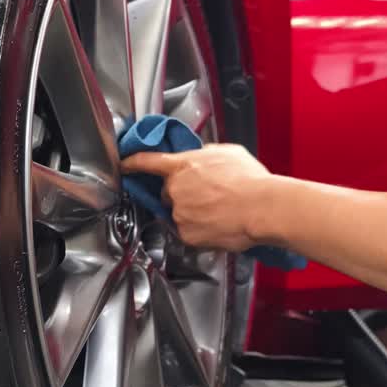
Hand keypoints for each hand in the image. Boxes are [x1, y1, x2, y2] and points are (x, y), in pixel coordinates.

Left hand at [121, 144, 273, 250]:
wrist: (262, 208)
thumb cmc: (250, 180)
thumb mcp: (228, 152)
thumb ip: (206, 153)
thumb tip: (200, 155)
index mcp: (183, 165)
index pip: (148, 162)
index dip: (132, 163)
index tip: (123, 165)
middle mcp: (175, 189)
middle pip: (168, 193)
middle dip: (182, 195)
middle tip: (208, 197)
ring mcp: (179, 213)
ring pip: (178, 214)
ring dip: (192, 213)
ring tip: (218, 212)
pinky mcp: (186, 234)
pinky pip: (187, 232)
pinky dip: (200, 231)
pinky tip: (217, 225)